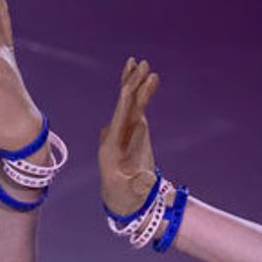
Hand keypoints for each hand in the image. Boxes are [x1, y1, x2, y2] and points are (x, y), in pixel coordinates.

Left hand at [99, 57, 159, 214]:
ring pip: (130, 101)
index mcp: (112, 147)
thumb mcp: (132, 193)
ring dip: (136, 83)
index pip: (118, 121)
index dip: (124, 105)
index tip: (128, 89)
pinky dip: (142, 92)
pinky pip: (137, 106)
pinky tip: (149, 78)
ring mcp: (124, 129)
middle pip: (123, 105)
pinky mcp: (133, 128)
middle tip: (140, 66)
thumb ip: (138, 183)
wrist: (124, 198)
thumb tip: (146, 177)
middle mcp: (115, 133)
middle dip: (131, 86)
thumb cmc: (127, 197)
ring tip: (143, 63)